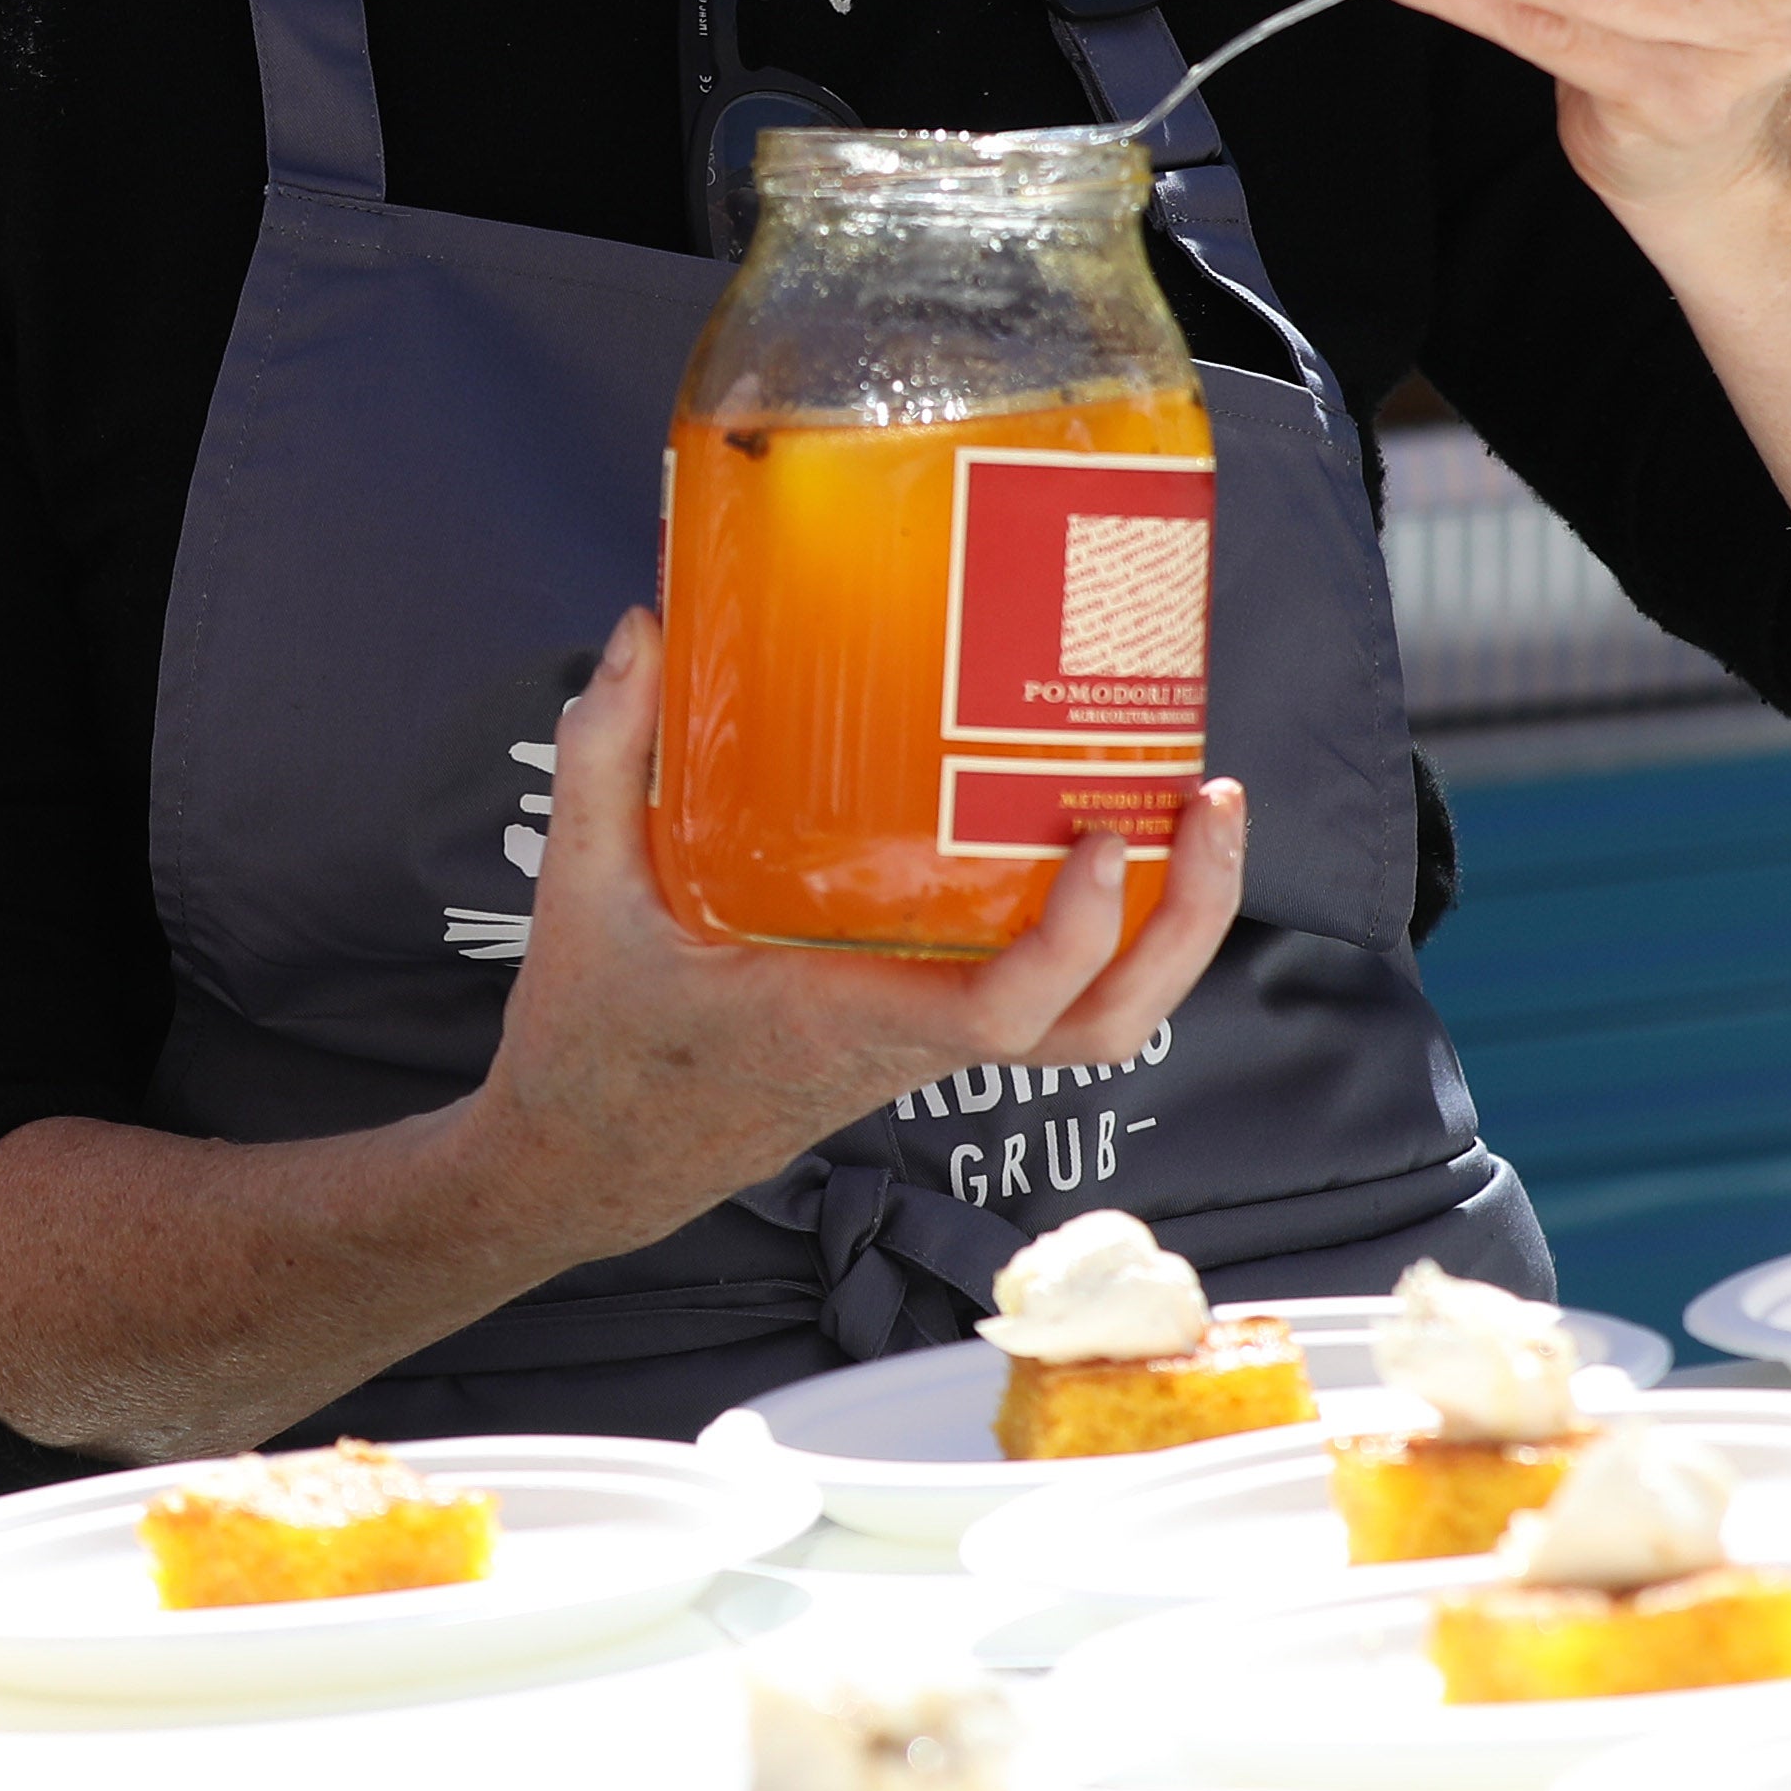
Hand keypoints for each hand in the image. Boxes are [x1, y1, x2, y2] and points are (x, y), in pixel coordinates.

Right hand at [461, 608, 1242, 1253]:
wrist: (588, 1162)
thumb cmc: (591, 1042)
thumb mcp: (580, 894)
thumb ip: (605, 756)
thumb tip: (645, 628)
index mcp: (843, 1019)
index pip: (1002, 1014)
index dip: (1076, 936)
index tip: (1101, 837)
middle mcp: (910, 1040)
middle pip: (1100, 1027)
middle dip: (1183, 926)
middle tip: (1210, 800)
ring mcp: (928, 1042)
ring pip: (1094, 1023)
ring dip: (1169, 931)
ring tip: (1193, 810)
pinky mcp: (922, 1030)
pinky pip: (1049, 997)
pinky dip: (1105, 929)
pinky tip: (1101, 833)